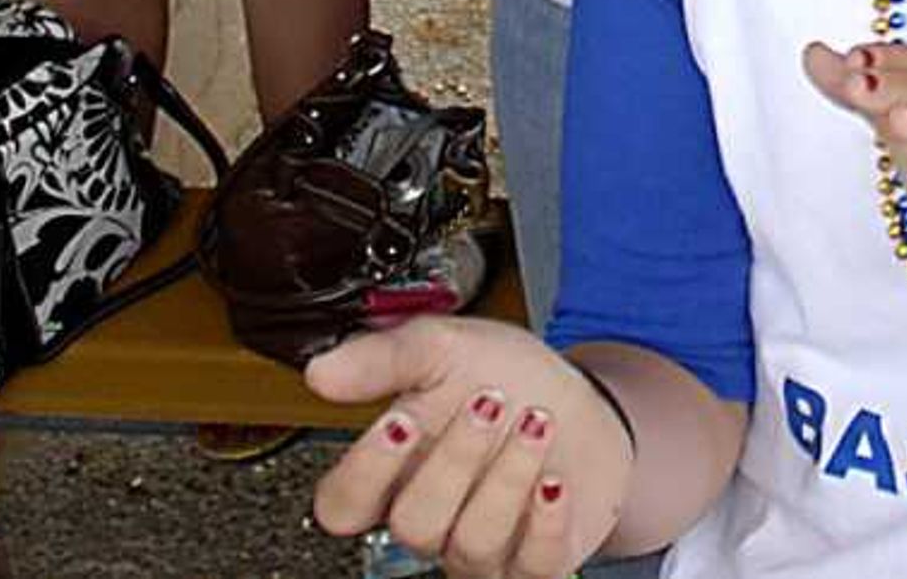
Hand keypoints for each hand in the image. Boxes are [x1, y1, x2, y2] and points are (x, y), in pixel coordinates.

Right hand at [306, 317, 631, 577]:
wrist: (585, 401)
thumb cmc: (507, 379)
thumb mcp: (442, 349)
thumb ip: (382, 359)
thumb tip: (320, 371)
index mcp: (393, 475)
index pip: (344, 505)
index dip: (365, 472)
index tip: (400, 420)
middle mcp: (432, 522)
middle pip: (413, 524)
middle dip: (454, 458)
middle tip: (487, 402)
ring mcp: (481, 550)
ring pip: (473, 542)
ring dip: (508, 475)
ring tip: (535, 420)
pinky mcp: (536, 562)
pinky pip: (533, 565)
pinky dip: (545, 521)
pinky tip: (554, 480)